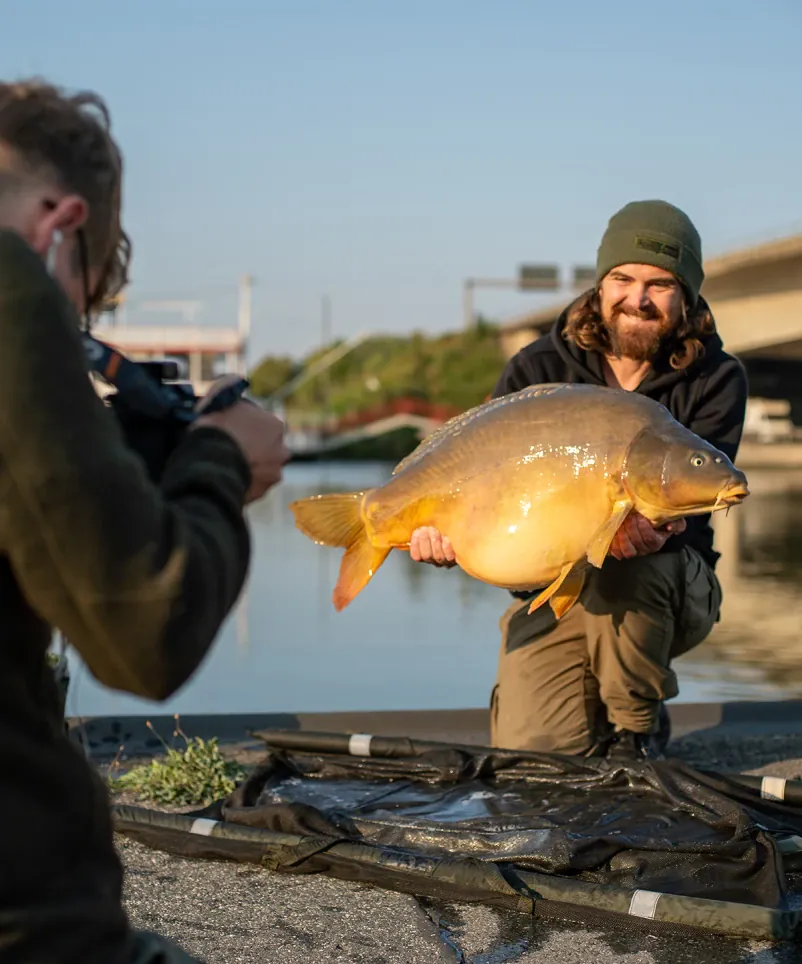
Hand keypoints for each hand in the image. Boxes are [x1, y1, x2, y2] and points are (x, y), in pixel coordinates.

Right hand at [192, 375, 289, 503]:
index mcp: (274, 426)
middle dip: (253, 449)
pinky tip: (229, 478)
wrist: (211, 465)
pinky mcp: (262, 493)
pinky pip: (253, 486)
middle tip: (231, 450)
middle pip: (266, 448)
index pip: (262, 425)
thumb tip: (233, 380)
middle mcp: (281, 450)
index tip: (231, 431)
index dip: (244, 427)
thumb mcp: (219, 398)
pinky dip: (244, 483)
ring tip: (228, 466)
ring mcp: (273, 474)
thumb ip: (228, 387)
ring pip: (262, 469)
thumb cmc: (215, 429)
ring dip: (250, 467)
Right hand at [409, 527, 456, 567]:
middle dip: (425, 540)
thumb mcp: (429, 529)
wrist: (460, 532)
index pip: (416, 556)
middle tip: (427, 528)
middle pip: (426, 556)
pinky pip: (449, 557)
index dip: (414, 544)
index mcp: (424, 555)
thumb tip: (416, 528)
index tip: (417, 531)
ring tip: (436, 531)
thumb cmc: (441, 529)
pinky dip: (446, 547)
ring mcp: (444, 561)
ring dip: (435, 541)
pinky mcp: (455, 559)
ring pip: (437, 556)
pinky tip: (446, 538)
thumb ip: (422, 530)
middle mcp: (434, 561)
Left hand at [609, 512, 686, 560]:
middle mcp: (645, 549)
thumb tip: (669, 527)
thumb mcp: (674, 519)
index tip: (640, 516)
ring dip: (622, 536)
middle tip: (629, 515)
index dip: (643, 528)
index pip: (650, 539)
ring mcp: (633, 551)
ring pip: (627, 550)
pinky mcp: (622, 550)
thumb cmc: (662, 519)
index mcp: (657, 542)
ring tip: (621, 523)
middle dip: (631, 527)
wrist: (649, 520)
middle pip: (637, 542)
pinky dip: (613, 543)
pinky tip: (614, 532)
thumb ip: (677, 523)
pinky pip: (616, 551)